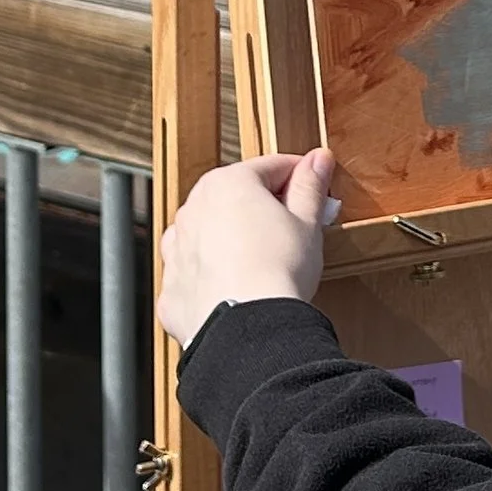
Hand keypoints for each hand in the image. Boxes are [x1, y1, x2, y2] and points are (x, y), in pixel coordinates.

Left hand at [158, 149, 335, 348]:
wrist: (248, 330)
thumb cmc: (278, 271)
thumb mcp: (307, 223)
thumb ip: (310, 186)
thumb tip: (318, 160)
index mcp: (227, 184)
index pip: (270, 168)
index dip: (299, 177)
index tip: (315, 190)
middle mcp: (193, 210)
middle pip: (235, 198)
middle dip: (264, 209)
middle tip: (295, 230)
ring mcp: (176, 250)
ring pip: (210, 234)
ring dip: (233, 240)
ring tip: (265, 262)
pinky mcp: (173, 288)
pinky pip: (196, 273)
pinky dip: (214, 277)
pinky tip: (239, 288)